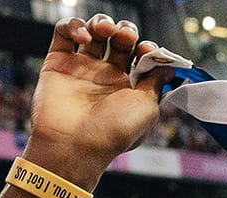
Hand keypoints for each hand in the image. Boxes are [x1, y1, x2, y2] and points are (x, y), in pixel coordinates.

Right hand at [24, 16, 173, 190]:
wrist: (75, 144)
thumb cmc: (113, 132)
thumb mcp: (147, 108)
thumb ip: (156, 83)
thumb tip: (168, 67)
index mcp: (129, 90)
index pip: (140, 58)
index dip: (145, 49)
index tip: (147, 50)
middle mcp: (106, 78)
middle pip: (118, 41)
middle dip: (126, 32)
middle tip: (127, 36)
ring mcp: (82, 69)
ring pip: (93, 33)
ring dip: (102, 24)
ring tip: (106, 30)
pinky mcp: (58, 62)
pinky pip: (64, 32)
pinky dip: (74, 26)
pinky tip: (84, 37)